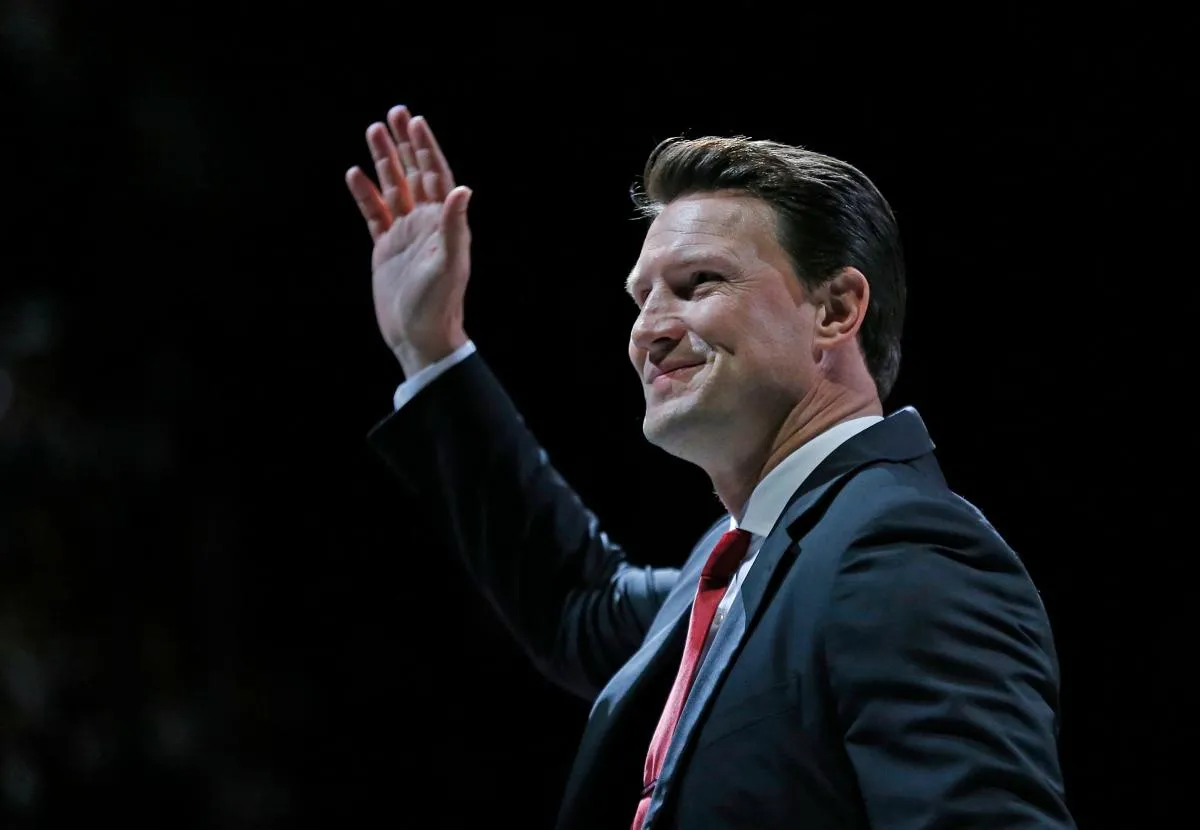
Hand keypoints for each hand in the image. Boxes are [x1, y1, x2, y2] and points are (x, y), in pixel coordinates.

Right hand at [345, 106, 471, 375]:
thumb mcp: (449, 263)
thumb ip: (454, 226)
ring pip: (391, 188)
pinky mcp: (385, 249)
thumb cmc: (439, 303)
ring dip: (383, 161)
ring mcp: (404, 234)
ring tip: (372, 130)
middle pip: (413, 173)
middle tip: (394, 112)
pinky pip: (373, 215)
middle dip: (404, 144)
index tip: (415, 120)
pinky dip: (364, 195)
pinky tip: (354, 174)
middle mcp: (425, 223)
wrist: (419, 336)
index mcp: (443, 223)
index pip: (435, 175)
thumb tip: (462, 189)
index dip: (425, 147)